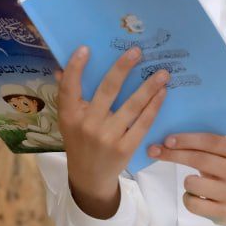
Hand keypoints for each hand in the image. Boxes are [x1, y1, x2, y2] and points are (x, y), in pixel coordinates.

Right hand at [58, 46, 168, 217]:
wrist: (89, 178)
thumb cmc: (79, 142)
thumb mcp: (69, 122)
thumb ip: (68, 96)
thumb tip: (62, 69)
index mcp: (70, 116)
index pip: (69, 88)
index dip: (75, 68)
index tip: (86, 48)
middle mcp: (87, 125)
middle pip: (107, 91)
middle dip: (122, 68)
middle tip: (137, 51)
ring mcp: (107, 137)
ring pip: (131, 106)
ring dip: (149, 87)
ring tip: (163, 73)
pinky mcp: (125, 148)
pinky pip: (143, 123)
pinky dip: (153, 107)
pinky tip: (162, 93)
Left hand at [151, 133, 225, 225]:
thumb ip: (208, 146)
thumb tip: (170, 140)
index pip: (212, 142)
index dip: (188, 140)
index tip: (167, 140)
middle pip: (200, 160)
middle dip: (173, 154)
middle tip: (154, 151)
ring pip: (192, 183)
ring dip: (186, 181)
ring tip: (193, 182)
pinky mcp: (222, 213)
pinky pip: (192, 203)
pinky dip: (188, 198)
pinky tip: (196, 196)